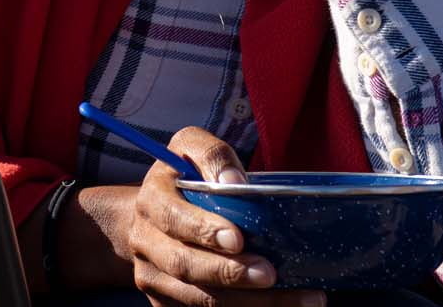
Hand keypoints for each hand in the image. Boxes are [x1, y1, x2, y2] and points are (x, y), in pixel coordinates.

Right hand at [123, 128, 320, 306]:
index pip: (172, 218)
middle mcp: (145, 242)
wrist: (148, 217)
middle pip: (184, 264)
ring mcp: (153, 277)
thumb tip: (236, 182)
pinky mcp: (165, 302)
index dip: (203, 230)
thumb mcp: (189, 150)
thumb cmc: (180, 179)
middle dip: (228, 273)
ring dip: (247, 302)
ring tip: (296, 299)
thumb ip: (212, 155)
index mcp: (150, 201)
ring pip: (196, 299)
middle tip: (269, 274)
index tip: (239, 239)